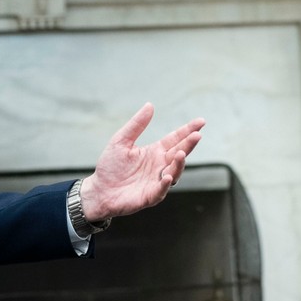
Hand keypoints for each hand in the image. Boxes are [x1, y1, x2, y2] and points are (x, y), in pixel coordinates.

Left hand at [80, 102, 204, 221]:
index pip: (175, 139)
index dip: (188, 131)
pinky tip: (167, 176)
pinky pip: (161, 190)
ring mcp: (157, 181)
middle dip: (189, 145)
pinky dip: (165, 184)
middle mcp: (159, 166)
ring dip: (179, 164)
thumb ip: (136, 125)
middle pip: (179, 153)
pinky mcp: (150, 196)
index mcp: (155, 152)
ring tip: (180, 154)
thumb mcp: (121, 141)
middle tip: (197, 135)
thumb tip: (150, 105)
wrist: (99, 191)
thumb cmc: (110, 167)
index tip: (201, 122)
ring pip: (174, 172)